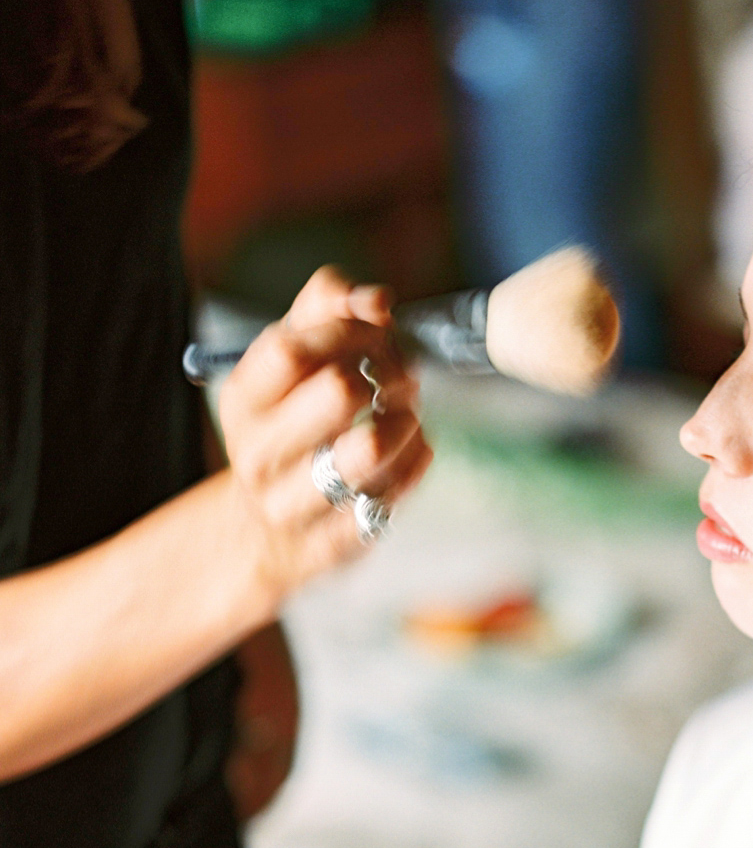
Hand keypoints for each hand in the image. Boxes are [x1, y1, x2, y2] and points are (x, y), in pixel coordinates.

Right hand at [218, 267, 432, 601]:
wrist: (265, 527)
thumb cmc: (291, 425)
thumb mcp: (288, 364)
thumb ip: (324, 312)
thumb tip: (374, 300)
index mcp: (242, 401)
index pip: (293, 349)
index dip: (349, 331)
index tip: (378, 330)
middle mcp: (257, 456)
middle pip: (339, 393)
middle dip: (388, 374)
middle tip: (403, 376)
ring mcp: (290, 507)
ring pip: (369, 450)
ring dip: (406, 422)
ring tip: (407, 414)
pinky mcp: (332, 546)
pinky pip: (393, 496)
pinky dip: (415, 463)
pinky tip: (412, 450)